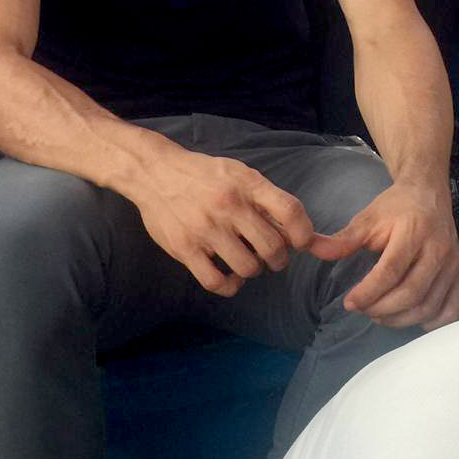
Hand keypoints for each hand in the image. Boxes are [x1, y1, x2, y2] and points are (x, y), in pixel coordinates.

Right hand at [130, 135, 314, 295]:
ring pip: (248, 267)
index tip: (302, 242)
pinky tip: (230, 275)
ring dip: (254, 269)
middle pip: (273, 247)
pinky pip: (217, 282)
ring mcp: (206, 228)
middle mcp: (228, 205)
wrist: (155, 172)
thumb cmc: (205, 175)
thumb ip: (266, 199)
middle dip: (278, 258)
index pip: (290, 210)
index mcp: (246, 183)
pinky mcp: (184, 249)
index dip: (304, 233)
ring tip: (247, 260)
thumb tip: (298, 231)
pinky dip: (231, 285)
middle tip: (271, 255)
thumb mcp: (239, 174)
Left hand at [310, 182, 458, 330]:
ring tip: (379, 314)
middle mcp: (437, 250)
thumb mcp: (368, 218)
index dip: (368, 292)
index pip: (391, 271)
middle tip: (363, 309)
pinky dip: (430, 322)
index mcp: (414, 232)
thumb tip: (311, 249)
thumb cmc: (396, 207)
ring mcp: (452, 265)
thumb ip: (343, 240)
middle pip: (411, 293)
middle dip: (382, 309)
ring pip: (428, 306)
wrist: (429, 193)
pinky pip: (450, 310)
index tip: (349, 302)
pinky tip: (410, 317)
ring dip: (400, 319)